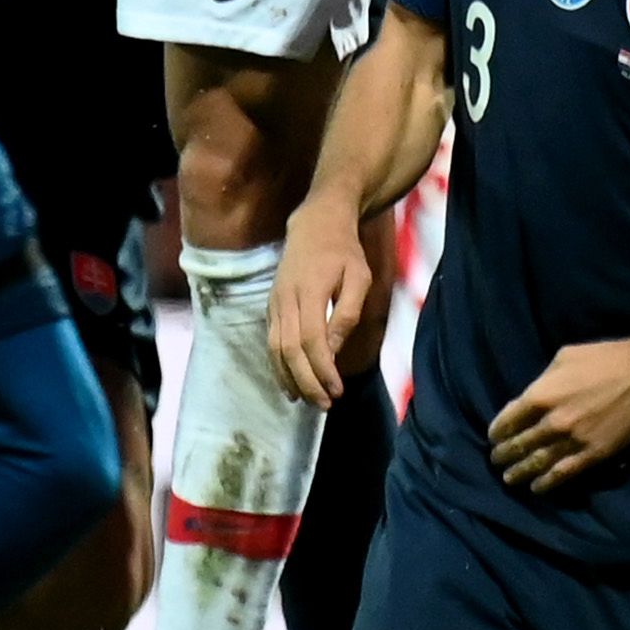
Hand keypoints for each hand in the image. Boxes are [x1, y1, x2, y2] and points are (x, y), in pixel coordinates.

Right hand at [267, 195, 371, 407]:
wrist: (315, 224)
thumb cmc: (344, 252)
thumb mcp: (359, 277)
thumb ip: (347, 314)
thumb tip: (333, 351)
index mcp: (309, 290)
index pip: (310, 339)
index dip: (322, 369)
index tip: (337, 390)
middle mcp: (286, 299)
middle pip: (289, 350)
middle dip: (306, 381)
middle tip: (325, 405)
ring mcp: (275, 303)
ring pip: (275, 349)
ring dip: (290, 379)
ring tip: (308, 401)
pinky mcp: (271, 307)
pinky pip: (271, 342)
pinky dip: (279, 366)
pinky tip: (291, 384)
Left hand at [489, 337, 629, 493]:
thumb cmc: (604, 359)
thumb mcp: (564, 357)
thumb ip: (542, 381)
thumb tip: (529, 398)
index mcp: (541, 394)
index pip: (507, 420)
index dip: (497, 431)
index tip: (494, 437)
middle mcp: (552, 422)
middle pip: (519, 445)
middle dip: (503, 455)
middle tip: (496, 460)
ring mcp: (572, 441)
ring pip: (537, 464)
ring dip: (519, 473)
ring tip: (509, 478)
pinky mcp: (592, 455)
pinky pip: (563, 474)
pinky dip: (546, 483)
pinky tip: (537, 487)